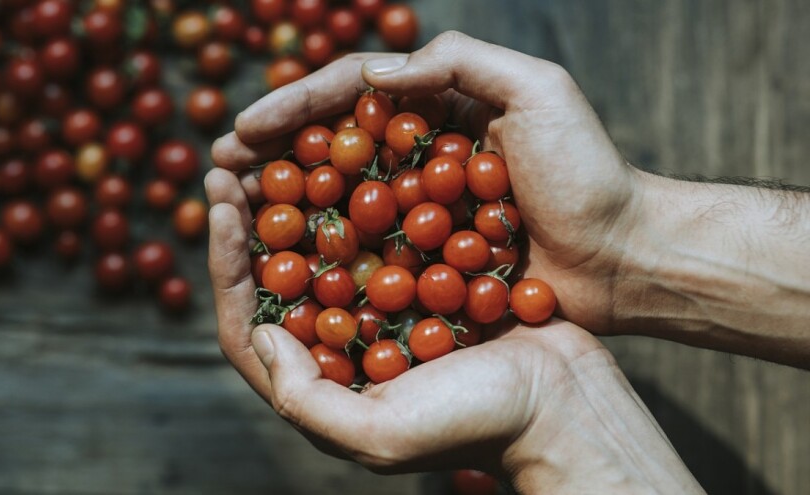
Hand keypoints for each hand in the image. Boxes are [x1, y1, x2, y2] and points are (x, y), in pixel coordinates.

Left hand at [205, 167, 699, 490]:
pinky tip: (348, 158)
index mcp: (321, 384)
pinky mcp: (421, 283)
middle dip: (250, 221)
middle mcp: (342, 346)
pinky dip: (358, 197)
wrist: (562, 403)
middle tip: (230, 164)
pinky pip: (377, 234)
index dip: (226, 265)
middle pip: (278, 278)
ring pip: (322, 249)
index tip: (219, 207)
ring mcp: (382, 312)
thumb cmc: (476, 425)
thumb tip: (261, 332)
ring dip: (295, 202)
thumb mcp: (379, 434)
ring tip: (275, 152)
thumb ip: (305, 398)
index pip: (249, 324)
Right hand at [211, 32, 643, 336]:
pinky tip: (284, 258)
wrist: (626, 256)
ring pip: (339, 196)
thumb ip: (458, 63)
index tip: (243, 126)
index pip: (351, 95)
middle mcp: (419, 153)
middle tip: (218, 165)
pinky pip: (366, 248)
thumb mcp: (536, 90)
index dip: (293, 106)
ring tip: (233, 206)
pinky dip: (324, 248)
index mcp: (439, 105)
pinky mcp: (429, 256)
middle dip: (272, 152)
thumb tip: (372, 72)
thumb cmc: (587, 172)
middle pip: (331, 145)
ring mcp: (421, 207)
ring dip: (285, 200)